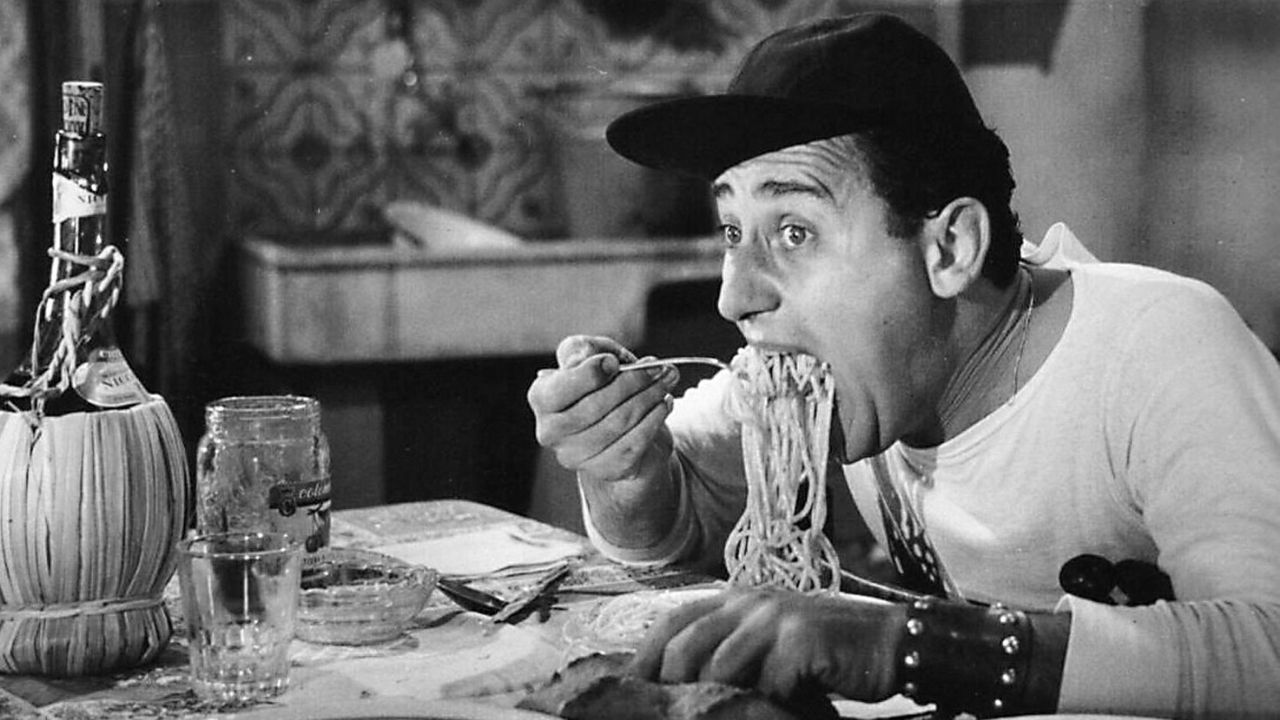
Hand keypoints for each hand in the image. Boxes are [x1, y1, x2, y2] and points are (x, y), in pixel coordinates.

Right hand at [527, 335, 679, 482]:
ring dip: (649, 398)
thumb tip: (588, 359)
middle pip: (595, 406)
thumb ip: (585, 349)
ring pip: (618, 423)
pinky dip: (654, 420)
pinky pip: (634, 444)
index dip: (589, 375)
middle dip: (632, 382)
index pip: (559, 390)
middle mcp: (551, 431)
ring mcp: (575, 456)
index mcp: (542, 397)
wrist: (621, 427)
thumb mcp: (594, 356)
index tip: (615, 362)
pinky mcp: (604, 470)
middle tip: (658, 368)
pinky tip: (664, 404)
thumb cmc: (603, 384)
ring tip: (666, 381)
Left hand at [630, 587, 905, 703]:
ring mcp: (775, 618)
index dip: (645, 655)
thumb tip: (680, 687)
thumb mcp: (772, 642)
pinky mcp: (800, 642)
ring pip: (719, 667)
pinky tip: (778, 712)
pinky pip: (765, 685)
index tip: (629, 689)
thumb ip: (732, 651)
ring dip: (718, 701)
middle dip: (671, 685)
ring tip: (722, 716)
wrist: (893, 643)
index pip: (674, 620)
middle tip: (668, 713)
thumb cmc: (828, 653)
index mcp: (737, 597)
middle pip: (686, 643)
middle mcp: (751, 601)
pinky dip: (766, 707)